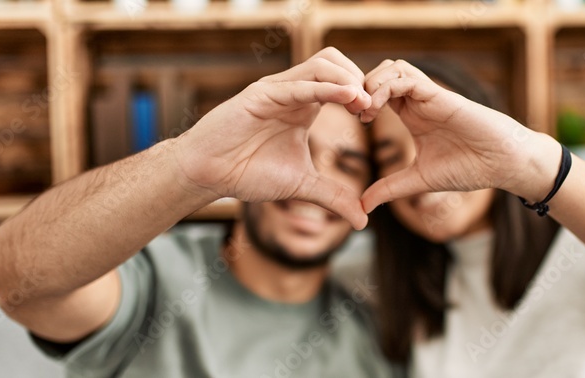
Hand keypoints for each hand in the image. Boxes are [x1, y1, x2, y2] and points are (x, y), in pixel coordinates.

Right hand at [172, 47, 371, 228]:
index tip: (375, 117)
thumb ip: (334, 197)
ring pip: (321, 65)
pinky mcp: (260, 95)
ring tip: (364, 103)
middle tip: (373, 108)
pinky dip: (325, 88)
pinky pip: (298, 85)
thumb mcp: (302, 186)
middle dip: (360, 79)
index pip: (341, 82)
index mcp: (304, 106)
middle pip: (335, 62)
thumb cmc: (247, 173)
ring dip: (348, 80)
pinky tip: (347, 98)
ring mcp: (277, 90)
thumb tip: (363, 219)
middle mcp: (292, 92)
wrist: (208, 175)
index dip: (362, 94)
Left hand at [358, 59, 560, 211]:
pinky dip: (385, 86)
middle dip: (361, 88)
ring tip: (365, 111)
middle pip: (381, 73)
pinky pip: (406, 77)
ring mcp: (429, 95)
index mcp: (412, 115)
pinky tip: (377, 109)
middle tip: (354, 112)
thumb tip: (362, 207)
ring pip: (392, 67)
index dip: (360, 101)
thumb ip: (390, 189)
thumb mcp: (419, 180)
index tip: (354, 122)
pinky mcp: (440, 95)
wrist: (502, 164)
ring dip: (371, 83)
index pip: (378, 92)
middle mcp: (419, 101)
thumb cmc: (469, 168)